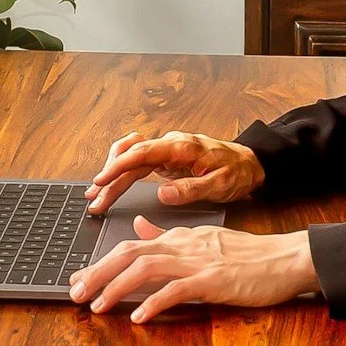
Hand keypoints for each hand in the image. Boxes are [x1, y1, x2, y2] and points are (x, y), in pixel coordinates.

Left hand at [70, 219, 316, 323]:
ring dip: (117, 287)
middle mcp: (183, 246)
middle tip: (75, 293)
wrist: (286, 258)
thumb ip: (170, 236)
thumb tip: (141, 228)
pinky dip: (154, 302)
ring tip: (98, 306)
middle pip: (129, 252)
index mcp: (180, 238)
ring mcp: (198, 262)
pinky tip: (139, 317)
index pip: (131, 246)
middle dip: (97, 272)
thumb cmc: (250, 257)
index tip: (79, 279)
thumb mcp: (204, 240)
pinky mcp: (213, 280)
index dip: (101, 263)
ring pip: (146, 267)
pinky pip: (176, 290)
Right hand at [84, 128, 265, 215]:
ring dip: (112, 177)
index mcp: (181, 147)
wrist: (250, 165)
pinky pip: (138, 166)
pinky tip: (111, 188)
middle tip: (95, 200)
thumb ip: (191, 189)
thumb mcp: (219, 184)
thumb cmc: (237, 172)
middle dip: (109, 178)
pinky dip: (123, 176)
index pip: (142, 152)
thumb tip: (163, 194)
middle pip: (130, 157)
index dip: (118, 165)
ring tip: (97, 196)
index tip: (102, 180)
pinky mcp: (165, 161)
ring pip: (130, 161)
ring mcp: (166, 152)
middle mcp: (170, 145)